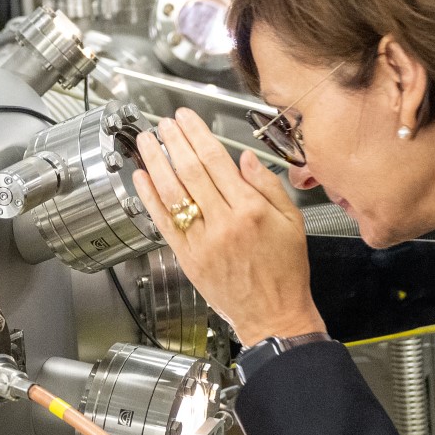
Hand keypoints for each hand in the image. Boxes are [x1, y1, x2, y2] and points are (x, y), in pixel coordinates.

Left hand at [131, 108, 326, 346]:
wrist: (274, 315)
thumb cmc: (285, 271)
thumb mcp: (292, 222)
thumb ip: (268, 186)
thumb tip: (244, 158)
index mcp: (251, 210)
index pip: (216, 161)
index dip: (197, 135)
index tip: (186, 118)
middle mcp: (223, 223)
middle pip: (190, 171)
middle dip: (174, 142)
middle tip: (163, 123)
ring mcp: (201, 241)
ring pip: (172, 193)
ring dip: (156, 163)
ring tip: (147, 141)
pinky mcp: (187, 257)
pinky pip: (163, 222)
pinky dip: (150, 198)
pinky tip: (141, 178)